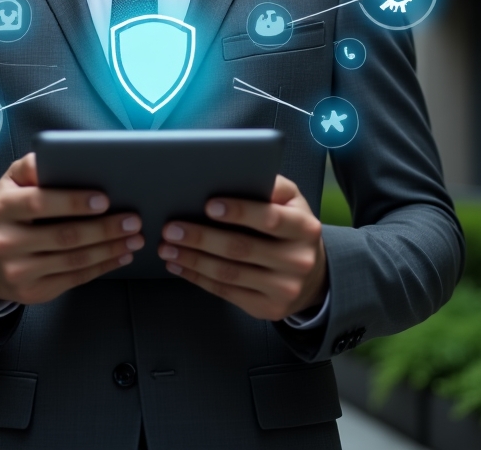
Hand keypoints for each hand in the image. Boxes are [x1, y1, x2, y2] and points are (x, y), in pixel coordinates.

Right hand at [0, 153, 142, 304]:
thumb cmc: (9, 211)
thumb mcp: (11, 182)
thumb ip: (33, 166)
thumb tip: (60, 154)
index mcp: (1, 207)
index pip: (39, 203)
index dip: (73, 202)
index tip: (104, 199)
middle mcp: (5, 242)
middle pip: (63, 236)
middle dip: (104, 229)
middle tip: (132, 220)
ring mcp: (18, 271)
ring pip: (73, 261)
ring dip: (109, 249)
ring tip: (134, 238)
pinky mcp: (32, 292)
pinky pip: (74, 279)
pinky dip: (102, 267)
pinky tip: (120, 256)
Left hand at [157, 175, 326, 320]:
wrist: (312, 275)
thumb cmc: (290, 226)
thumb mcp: (291, 200)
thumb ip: (270, 185)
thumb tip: (237, 172)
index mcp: (304, 227)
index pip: (270, 218)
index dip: (239, 212)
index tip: (208, 204)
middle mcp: (298, 260)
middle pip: (242, 249)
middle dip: (202, 237)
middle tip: (172, 228)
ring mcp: (283, 288)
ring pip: (229, 273)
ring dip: (193, 259)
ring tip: (167, 247)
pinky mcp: (268, 309)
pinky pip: (226, 292)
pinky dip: (198, 278)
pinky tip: (179, 265)